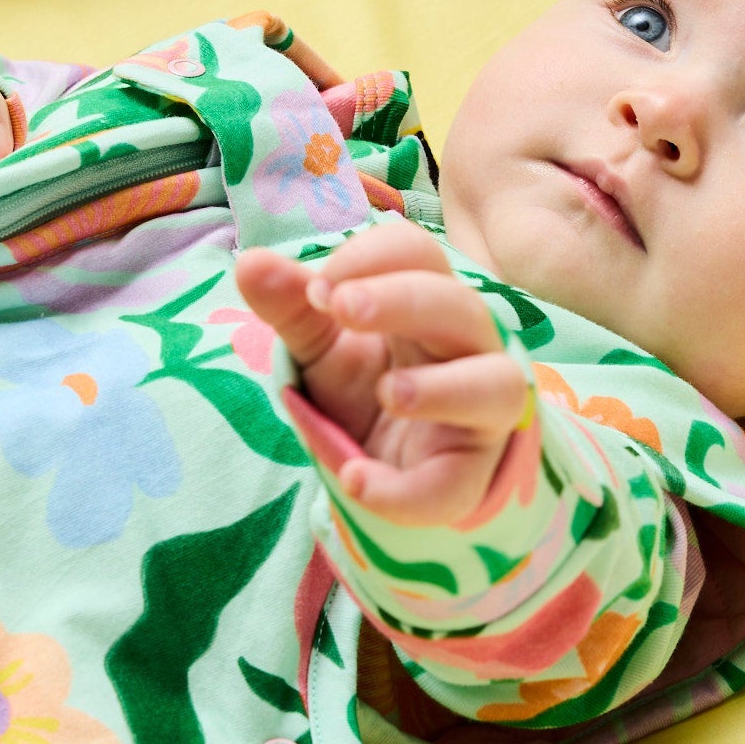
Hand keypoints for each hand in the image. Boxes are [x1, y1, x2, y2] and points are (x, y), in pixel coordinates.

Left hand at [235, 219, 527, 525]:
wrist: (379, 464)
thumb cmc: (361, 385)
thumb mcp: (320, 345)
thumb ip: (291, 305)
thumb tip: (249, 262)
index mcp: (426, 301)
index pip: (419, 254)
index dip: (372, 259)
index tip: (318, 287)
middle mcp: (466, 347)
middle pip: (460, 306)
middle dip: (403, 301)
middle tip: (342, 307)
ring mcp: (480, 410)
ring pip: (495, 385)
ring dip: (443, 388)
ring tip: (388, 392)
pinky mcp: (469, 473)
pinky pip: (456, 483)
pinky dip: (406, 489)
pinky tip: (356, 480)